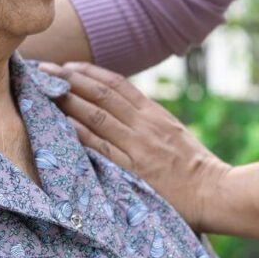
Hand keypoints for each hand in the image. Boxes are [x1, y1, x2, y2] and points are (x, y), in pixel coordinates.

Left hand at [41, 61, 230, 231]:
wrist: (214, 191)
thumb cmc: (195, 166)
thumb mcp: (174, 133)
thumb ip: (149, 121)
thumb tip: (121, 110)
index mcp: (155, 114)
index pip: (118, 84)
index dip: (90, 72)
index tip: (68, 65)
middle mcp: (144, 125)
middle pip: (102, 95)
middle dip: (70, 80)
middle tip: (44, 70)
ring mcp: (138, 147)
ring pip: (97, 117)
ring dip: (68, 101)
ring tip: (44, 91)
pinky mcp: (133, 171)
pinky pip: (101, 148)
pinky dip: (80, 134)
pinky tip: (61, 125)